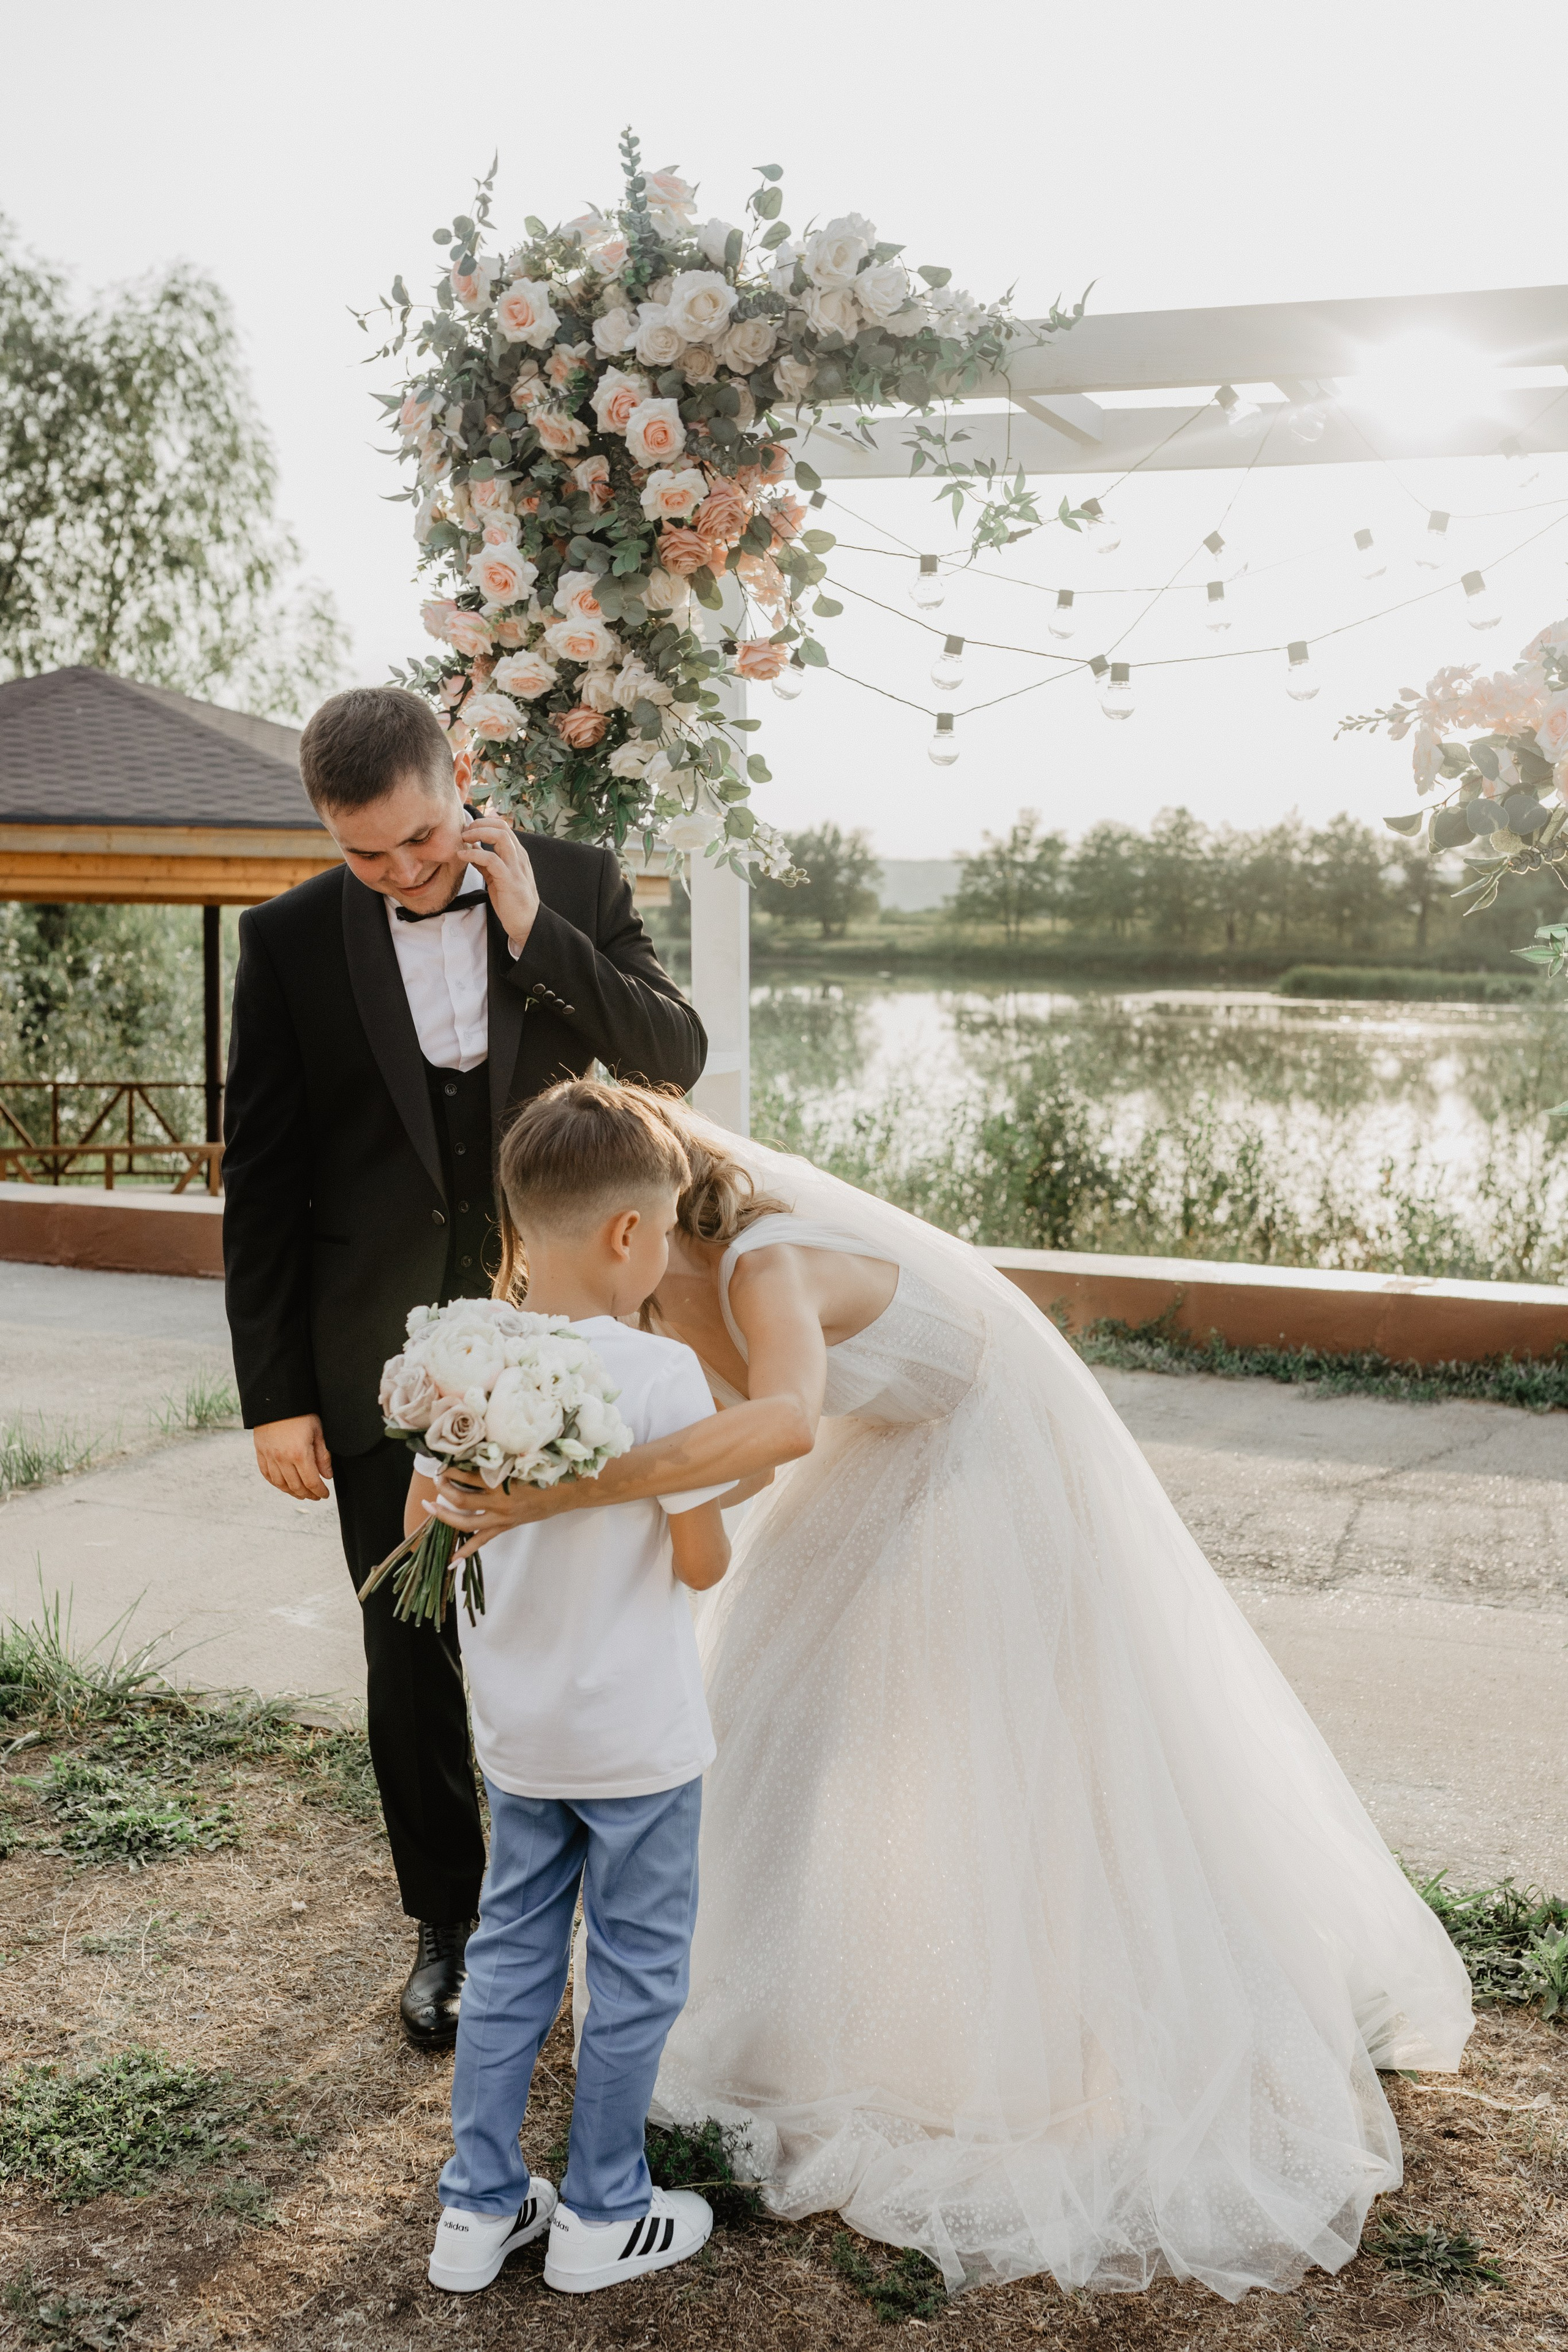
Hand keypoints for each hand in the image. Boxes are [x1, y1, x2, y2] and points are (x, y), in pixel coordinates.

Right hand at [254, 1414, 332, 1501]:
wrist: (277, 1400)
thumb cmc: (301, 1413)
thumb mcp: (318, 1431)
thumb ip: (323, 1456)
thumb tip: (327, 1475)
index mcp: (299, 1454)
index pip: (311, 1482)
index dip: (319, 1491)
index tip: (325, 1495)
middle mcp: (282, 1459)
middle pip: (296, 1486)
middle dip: (308, 1494)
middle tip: (316, 1496)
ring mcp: (269, 1457)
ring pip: (280, 1483)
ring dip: (292, 1492)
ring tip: (301, 1494)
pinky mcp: (260, 1452)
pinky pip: (267, 1474)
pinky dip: (276, 1483)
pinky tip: (284, 1485)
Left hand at [427, 1466, 577, 1560]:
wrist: (567, 1492)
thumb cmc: (547, 1473)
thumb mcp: (522, 1463)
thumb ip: (499, 1463)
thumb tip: (475, 1454)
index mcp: (503, 1484)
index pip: (469, 1477)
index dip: (452, 1471)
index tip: (443, 1464)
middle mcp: (499, 1503)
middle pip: (462, 1500)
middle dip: (444, 1490)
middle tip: (436, 1480)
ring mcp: (501, 1519)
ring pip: (466, 1523)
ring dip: (445, 1517)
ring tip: (430, 1508)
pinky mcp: (505, 1527)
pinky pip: (482, 1541)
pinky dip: (466, 1551)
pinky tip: (451, 1560)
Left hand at [461, 810, 539, 951]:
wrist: (526, 923)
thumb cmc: (511, 902)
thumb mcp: (496, 878)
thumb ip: (486, 863)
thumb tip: (471, 849)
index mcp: (516, 855)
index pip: (503, 827)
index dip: (484, 823)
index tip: (468, 829)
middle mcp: (519, 857)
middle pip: (502, 827)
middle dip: (480, 824)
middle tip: (463, 832)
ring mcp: (516, 867)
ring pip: (500, 837)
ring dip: (478, 834)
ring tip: (463, 839)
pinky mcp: (509, 880)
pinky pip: (491, 859)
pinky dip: (474, 854)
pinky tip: (462, 856)